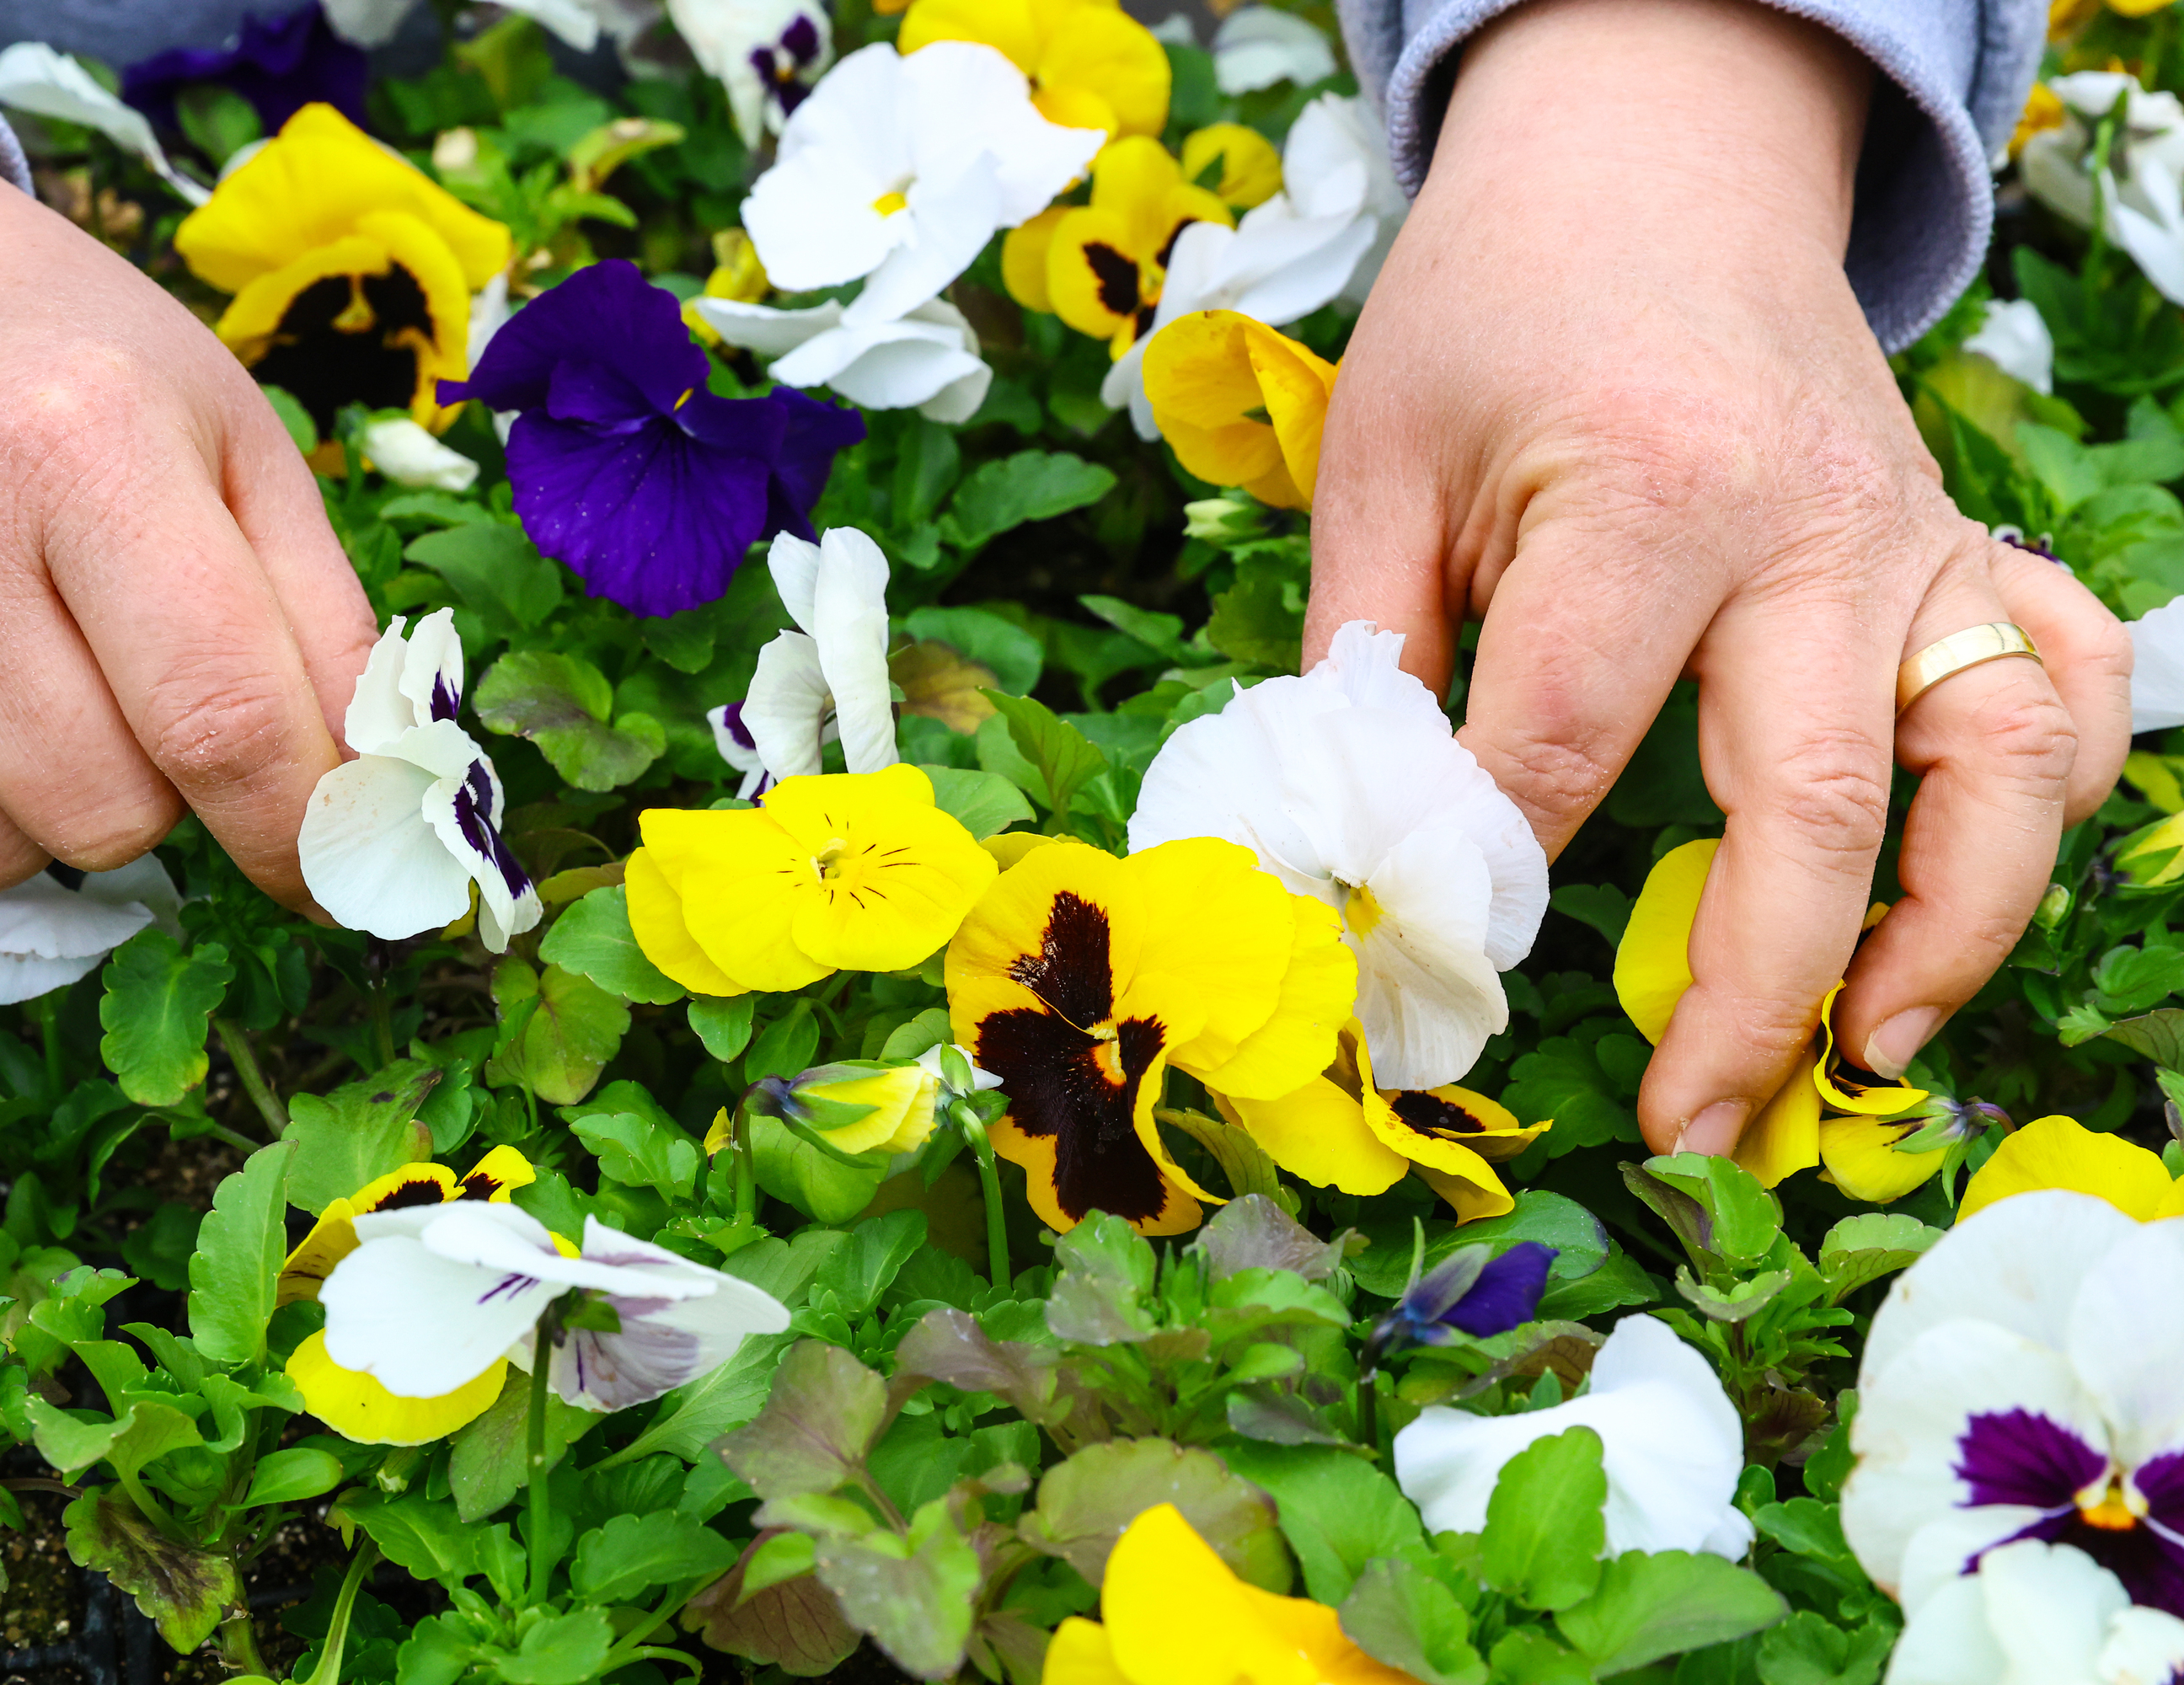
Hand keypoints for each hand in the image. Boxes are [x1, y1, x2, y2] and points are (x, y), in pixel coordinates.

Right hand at [0, 116, 378, 912]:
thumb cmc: (68, 364)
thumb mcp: (235, 441)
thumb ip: (328, 622)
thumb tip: (381, 800)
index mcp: (82, 441)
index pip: (222, 719)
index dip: (301, 829)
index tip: (337, 870)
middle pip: (110, 811)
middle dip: (172, 796)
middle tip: (153, 694)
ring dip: (59, 809)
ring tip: (48, 678)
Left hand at [1305, 0, 2130, 1152]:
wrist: (1652, 166)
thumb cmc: (1498, 309)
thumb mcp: (1381, 453)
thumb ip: (1365, 651)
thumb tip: (1348, 845)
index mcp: (1644, 492)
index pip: (1561, 743)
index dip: (1487, 877)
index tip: (1434, 968)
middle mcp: (1813, 528)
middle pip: (1809, 801)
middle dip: (1749, 991)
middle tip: (1689, 1129)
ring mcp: (1912, 542)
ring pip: (1999, 763)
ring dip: (1952, 934)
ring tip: (1867, 1060)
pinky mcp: (1959, 548)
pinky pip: (2062, 685)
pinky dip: (2051, 802)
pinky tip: (1963, 907)